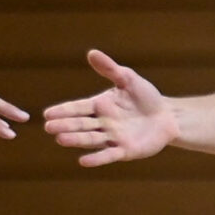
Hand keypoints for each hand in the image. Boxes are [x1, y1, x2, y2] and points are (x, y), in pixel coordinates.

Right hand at [44, 50, 179, 166]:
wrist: (167, 116)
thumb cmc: (146, 96)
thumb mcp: (128, 79)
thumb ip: (110, 69)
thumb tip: (91, 53)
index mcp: (100, 105)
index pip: (78, 108)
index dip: (63, 110)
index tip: (47, 113)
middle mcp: (102, 123)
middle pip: (80, 124)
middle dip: (65, 125)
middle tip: (48, 127)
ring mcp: (112, 138)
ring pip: (90, 139)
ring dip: (75, 140)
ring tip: (60, 139)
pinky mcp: (125, 151)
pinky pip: (108, 155)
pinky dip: (96, 159)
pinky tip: (82, 161)